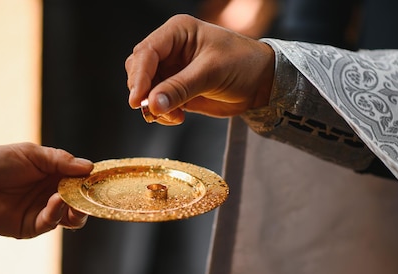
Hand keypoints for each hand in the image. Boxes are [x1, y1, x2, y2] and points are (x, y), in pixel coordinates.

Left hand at [0, 142, 92, 237]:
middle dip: (89, 199)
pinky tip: (55, 200)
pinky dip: (57, 212)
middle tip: (92, 193)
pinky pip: (51, 222)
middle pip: (81, 202)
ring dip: (77, 208)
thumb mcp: (32, 154)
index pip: (81, 181)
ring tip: (72, 197)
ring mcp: (42, 212)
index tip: (102, 178)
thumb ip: (60, 160)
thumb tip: (89, 167)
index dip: (92, 180)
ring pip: (71, 217)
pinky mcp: (30, 227)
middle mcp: (51, 195)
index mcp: (53, 175)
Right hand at [125, 14, 275, 125]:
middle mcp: (170, 49)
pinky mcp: (176, 89)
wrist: (261, 83)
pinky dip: (162, 113)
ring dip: (153, 106)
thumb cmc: (242, 64)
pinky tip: (177, 117)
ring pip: (146, 89)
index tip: (137, 100)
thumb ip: (180, 88)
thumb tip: (152, 104)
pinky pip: (157, 102)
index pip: (146, 52)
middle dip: (144, 92)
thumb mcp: (211, 73)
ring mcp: (172, 70)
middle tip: (154, 111)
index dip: (139, 76)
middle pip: (139, 69)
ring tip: (173, 116)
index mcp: (177, 32)